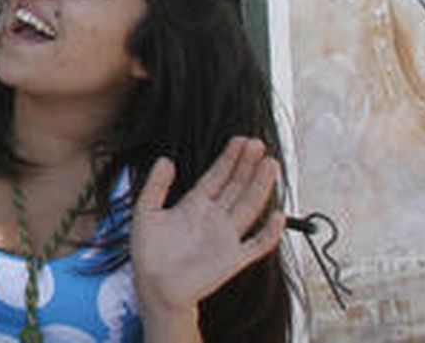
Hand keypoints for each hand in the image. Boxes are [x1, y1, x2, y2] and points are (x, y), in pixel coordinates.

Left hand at [131, 137, 286, 322]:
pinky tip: (278, 215)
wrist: (154, 285)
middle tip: (258, 143)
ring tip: (270, 164)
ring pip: (249, 207)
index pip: (217, 177)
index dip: (229, 159)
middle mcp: (214, 217)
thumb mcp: (146, 212)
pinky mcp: (233, 259)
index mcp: (195, 204)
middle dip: (247, 165)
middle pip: (236, 186)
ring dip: (261, 187)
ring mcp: (226, 237)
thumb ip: (156, 186)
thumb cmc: (148, 251)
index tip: (240, 140)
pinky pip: (257, 245)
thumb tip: (165, 159)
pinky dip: (269, 232)